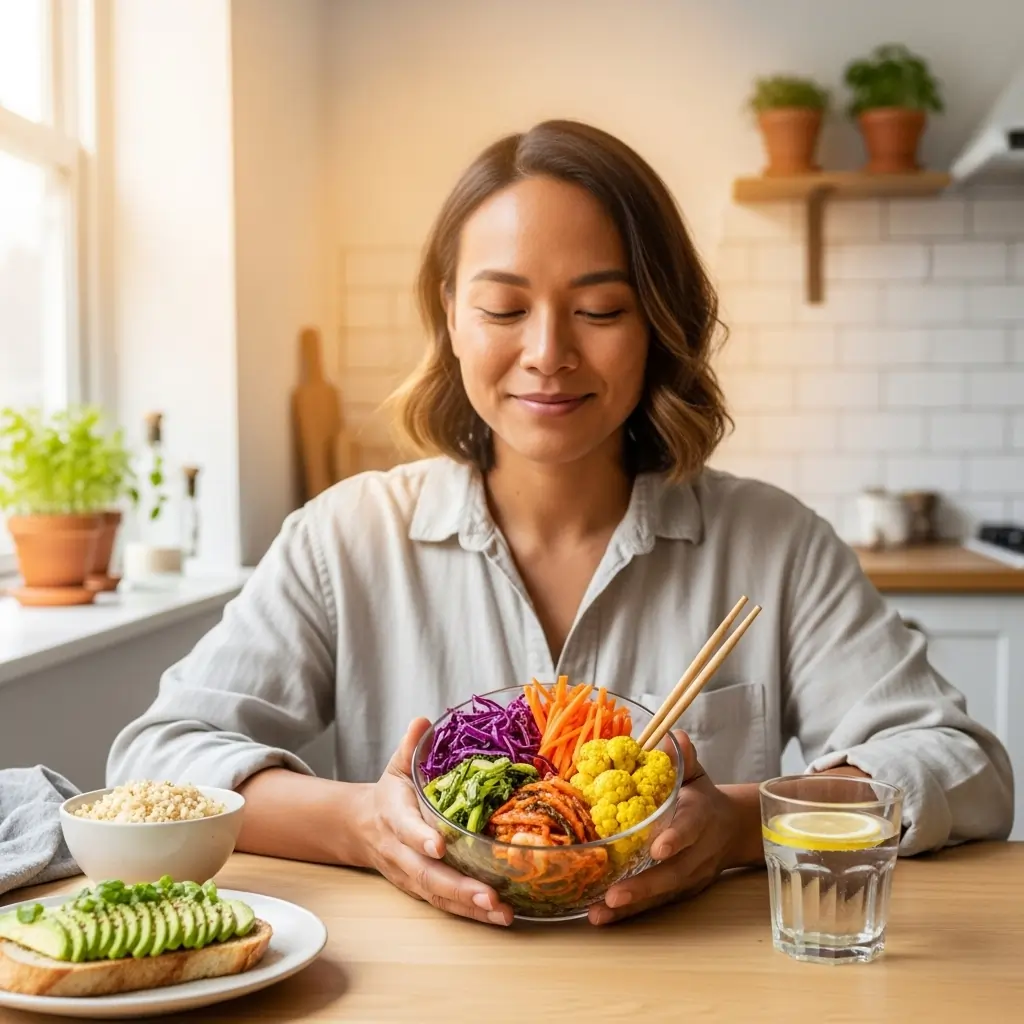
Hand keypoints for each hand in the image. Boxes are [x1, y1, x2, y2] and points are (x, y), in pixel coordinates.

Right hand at [359, 718, 513, 926]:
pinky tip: (497, 915)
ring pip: (437, 895)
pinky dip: (470, 913)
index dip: (421, 837)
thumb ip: (410, 747)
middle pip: (426, 873)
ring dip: (470, 906)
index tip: (440, 845)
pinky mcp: (420, 889)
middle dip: (459, 887)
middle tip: (490, 895)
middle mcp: (400, 851)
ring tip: (502, 911)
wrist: (361, 827)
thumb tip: (423, 721)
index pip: (405, 827)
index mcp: (393, 814)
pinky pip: (444, 904)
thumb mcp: (396, 766)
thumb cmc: (390, 794)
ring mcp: (409, 874)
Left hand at [588, 731, 741, 925]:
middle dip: (644, 886)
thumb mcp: (696, 774)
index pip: (690, 828)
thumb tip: (672, 737)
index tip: (657, 849)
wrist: (732, 829)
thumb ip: (685, 758)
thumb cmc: (703, 797)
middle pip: (672, 873)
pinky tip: (601, 917)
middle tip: (614, 895)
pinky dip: (629, 913)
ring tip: (599, 914)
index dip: (676, 839)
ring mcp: (690, 876)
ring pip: (661, 895)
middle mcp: (697, 853)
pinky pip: (655, 904)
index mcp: (700, 817)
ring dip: (631, 907)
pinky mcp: (680, 891)